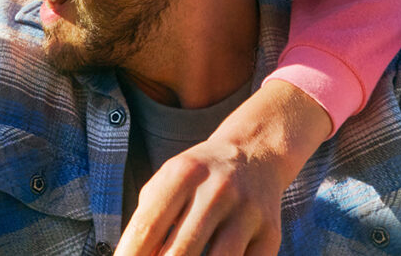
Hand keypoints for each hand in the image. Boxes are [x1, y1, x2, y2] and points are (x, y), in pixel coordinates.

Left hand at [116, 80, 331, 255]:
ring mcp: (248, 212)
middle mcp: (218, 190)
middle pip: (180, 252)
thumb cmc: (198, 178)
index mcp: (184, 173)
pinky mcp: (270, 235)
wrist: (255, 155)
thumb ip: (149, 220)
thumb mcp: (168, 183)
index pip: (147, 227)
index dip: (130, 255)